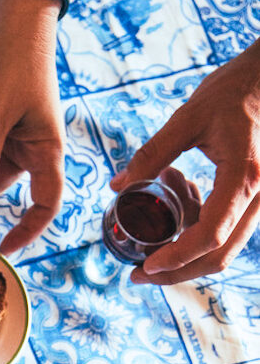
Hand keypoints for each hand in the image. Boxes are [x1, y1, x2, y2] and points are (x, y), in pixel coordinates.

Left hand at [112, 39, 259, 284]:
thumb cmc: (234, 91)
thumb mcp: (188, 117)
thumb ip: (153, 153)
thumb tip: (119, 186)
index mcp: (244, 177)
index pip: (209, 236)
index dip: (176, 258)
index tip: (145, 267)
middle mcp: (259, 196)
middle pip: (219, 255)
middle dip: (176, 270)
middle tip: (139, 272)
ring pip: (225, 248)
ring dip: (186, 245)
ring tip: (164, 195)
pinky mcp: (255, 199)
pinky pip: (227, 230)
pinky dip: (198, 225)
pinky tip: (182, 190)